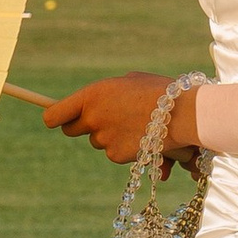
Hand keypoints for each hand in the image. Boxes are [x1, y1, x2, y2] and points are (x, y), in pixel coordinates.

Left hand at [39, 74, 199, 169]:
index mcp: (92, 95)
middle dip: (84, 127)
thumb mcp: (128, 82)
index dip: (54, 117)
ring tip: (136, 124)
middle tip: (103, 120)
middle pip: (72, 131)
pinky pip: (114, 153)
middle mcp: (93, 118)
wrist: (183, 112)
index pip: (54, 115)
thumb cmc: (159, 91)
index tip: (57, 119)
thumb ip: (107, 94)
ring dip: (111, 136)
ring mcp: (104, 139)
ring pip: (98, 141)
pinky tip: (143, 138)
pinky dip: (126, 149)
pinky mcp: (117, 156)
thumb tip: (96, 105)